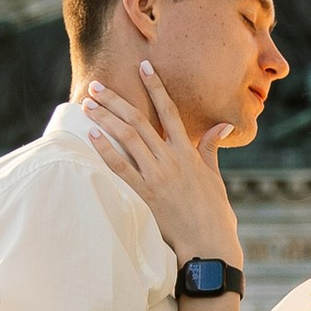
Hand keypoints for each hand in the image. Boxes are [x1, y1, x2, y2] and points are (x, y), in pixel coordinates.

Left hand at [84, 67, 243, 267]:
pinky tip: (92, 136)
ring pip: (127, 138)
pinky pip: (121, 168)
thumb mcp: (215, 177)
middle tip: (96, 85)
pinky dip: (106, 150)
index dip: (156, 86)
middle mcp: (171, 159)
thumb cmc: (214, 213)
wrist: (210, 243)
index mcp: (188, 152)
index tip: (143, 66)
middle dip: (116, 99)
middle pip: (139, 120)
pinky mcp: (145, 195)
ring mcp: (157, 176)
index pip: (170, 111)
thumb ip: (211, 148)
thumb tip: (222, 126)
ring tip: (88, 105)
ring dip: (105, 119)